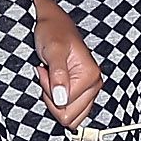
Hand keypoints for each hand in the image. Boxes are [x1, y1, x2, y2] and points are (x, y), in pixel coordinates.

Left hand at [29, 0, 102, 128]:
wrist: (52, 23)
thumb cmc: (52, 32)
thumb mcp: (53, 50)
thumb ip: (57, 75)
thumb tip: (61, 100)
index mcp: (91, 76)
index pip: (64, 105)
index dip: (49, 90)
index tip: (46, 70)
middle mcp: (94, 85)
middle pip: (69, 116)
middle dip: (52, 97)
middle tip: (48, 74)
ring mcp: (89, 90)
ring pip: (70, 117)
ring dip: (54, 100)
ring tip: (51, 77)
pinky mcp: (82, 92)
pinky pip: (70, 111)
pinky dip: (57, 100)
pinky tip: (54, 83)